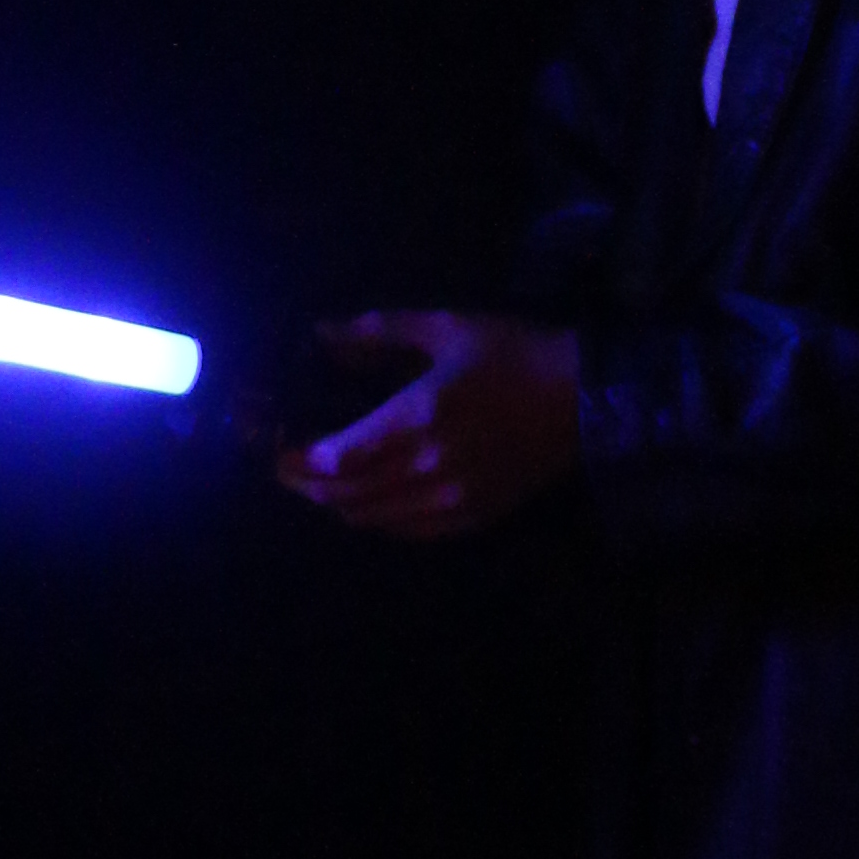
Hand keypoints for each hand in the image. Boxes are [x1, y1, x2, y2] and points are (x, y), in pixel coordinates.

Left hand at [272, 312, 581, 542]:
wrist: (584, 400)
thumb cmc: (513, 354)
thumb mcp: (445, 327)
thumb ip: (379, 331)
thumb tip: (322, 333)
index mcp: (419, 415)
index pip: (340, 455)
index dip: (299, 461)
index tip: (274, 451)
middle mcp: (429, 465)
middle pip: (347, 493)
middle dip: (307, 486)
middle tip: (285, 471)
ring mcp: (451, 498)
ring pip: (373, 517)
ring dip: (337, 505)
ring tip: (317, 487)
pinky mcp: (471, 517)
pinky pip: (407, 531)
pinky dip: (376, 520)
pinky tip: (365, 503)